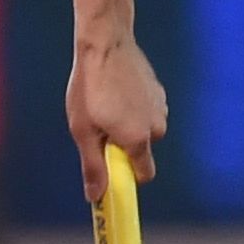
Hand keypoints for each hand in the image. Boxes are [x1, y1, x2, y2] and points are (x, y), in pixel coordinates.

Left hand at [68, 29, 167, 201]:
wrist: (105, 46)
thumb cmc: (88, 89)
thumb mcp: (82, 131)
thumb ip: (93, 166)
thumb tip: (96, 196)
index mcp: (139, 140)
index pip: (144, 174)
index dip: (126, 177)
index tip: (109, 173)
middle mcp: (157, 126)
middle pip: (140, 151)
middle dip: (120, 147)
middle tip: (96, 129)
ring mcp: (161, 108)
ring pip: (142, 129)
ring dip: (124, 126)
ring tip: (102, 106)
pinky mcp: (158, 93)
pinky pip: (144, 111)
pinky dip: (131, 109)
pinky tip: (113, 93)